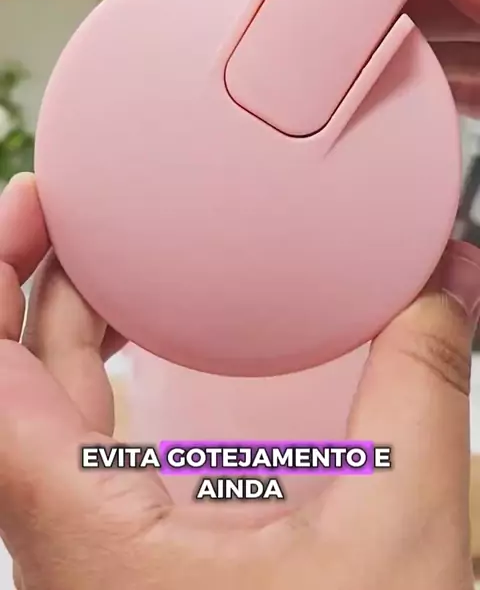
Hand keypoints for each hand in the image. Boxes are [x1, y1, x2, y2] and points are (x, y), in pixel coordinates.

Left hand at [0, 174, 476, 588]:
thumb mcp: (398, 529)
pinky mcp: (123, 553)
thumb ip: (419, 386)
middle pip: (5, 381)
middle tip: (64, 206)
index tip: (32, 202)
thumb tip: (444, 288)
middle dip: (24, 279)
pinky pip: (77, 439)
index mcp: (88, 536)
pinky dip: (93, 368)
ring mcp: (88, 550)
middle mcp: (67, 542)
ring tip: (102, 251)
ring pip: (37, 409)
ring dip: (59, 321)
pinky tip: (135, 339)